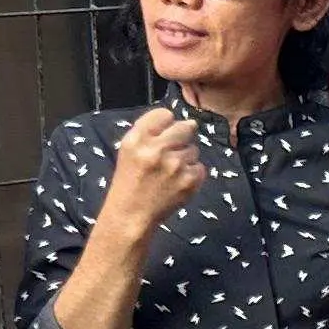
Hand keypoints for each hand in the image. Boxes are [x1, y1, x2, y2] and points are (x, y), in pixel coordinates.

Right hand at [101, 105, 208, 230]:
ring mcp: (175, 165)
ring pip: (194, 149)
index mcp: (137, 139)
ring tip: (170, 171)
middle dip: (183, 136)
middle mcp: (156, 149)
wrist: (131, 214)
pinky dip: (192, 174)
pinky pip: (199, 167)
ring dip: (186, 158)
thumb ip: (149, 132)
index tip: (164, 133)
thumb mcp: (128, 151)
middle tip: (174, 149)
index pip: (164, 114)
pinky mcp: (189, 180)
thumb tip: (178, 120)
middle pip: (186, 127)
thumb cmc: (130, 180)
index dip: (167, 123)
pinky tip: (177, 182)